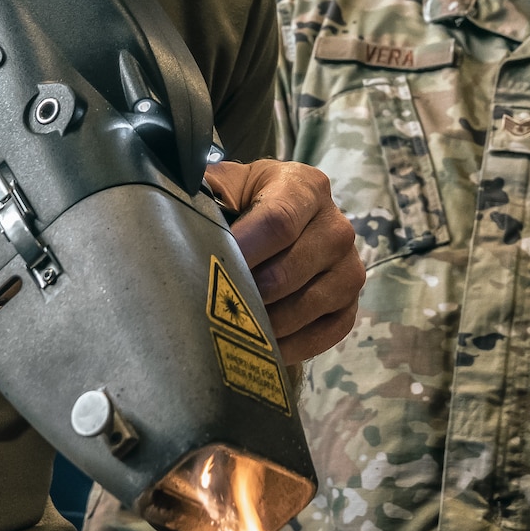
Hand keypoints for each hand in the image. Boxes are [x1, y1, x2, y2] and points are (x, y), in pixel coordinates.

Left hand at [204, 159, 361, 362]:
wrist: (282, 218)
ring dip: (265, 322)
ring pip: (308, 306)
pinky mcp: (350, 304)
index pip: (277, 222)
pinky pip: (326, 334)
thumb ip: (209, 193)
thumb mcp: (228, 184)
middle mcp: (337, 226)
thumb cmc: (245, 203)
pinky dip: (291, 346)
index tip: (210, 269)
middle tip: (211, 305)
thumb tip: (178, 218)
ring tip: (232, 324)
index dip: (243, 251)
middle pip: (289, 271)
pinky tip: (261, 345)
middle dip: (246, 293)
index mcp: (305, 187)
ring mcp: (350, 268)